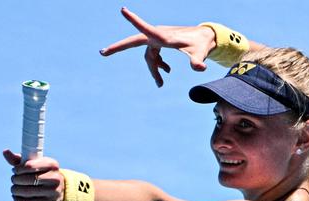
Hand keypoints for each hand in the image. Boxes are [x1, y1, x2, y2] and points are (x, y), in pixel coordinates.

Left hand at [4, 149, 64, 200]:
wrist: (59, 191)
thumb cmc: (42, 174)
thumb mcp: (34, 165)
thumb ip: (19, 159)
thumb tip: (5, 151)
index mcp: (52, 164)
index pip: (29, 166)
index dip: (18, 169)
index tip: (16, 171)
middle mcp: (55, 178)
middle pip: (28, 179)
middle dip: (16, 179)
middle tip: (14, 180)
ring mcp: (54, 191)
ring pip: (26, 191)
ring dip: (15, 190)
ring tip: (14, 189)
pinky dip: (18, 200)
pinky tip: (16, 197)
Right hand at [100, 7, 215, 86]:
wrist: (205, 38)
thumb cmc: (202, 44)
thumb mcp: (200, 53)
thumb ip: (198, 61)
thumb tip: (200, 68)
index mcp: (163, 36)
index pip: (146, 28)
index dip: (134, 20)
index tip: (123, 9)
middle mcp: (158, 36)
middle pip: (134, 42)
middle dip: (119, 48)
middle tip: (102, 53)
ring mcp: (158, 40)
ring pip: (148, 56)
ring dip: (154, 70)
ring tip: (160, 84)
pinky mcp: (161, 43)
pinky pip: (153, 56)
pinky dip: (158, 65)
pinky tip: (167, 73)